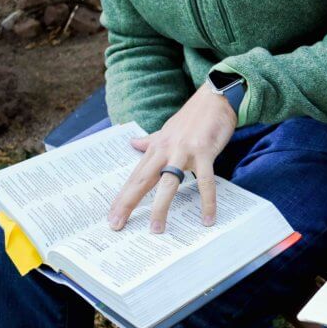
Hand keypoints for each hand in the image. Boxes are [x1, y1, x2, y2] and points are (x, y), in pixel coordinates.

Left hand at [108, 84, 236, 232]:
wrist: (214, 98)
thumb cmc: (192, 118)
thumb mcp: (167, 130)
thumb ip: (151, 141)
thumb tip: (133, 143)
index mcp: (156, 147)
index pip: (135, 176)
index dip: (122, 196)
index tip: (112, 215)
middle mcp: (166, 150)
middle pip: (143, 180)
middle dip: (128, 203)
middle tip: (117, 224)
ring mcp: (185, 151)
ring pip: (169, 183)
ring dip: (161, 207)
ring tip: (156, 228)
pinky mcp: (204, 152)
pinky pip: (205, 181)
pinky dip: (207, 201)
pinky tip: (207, 218)